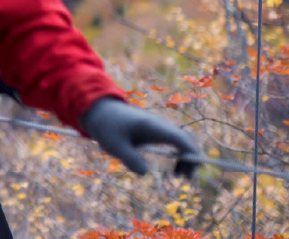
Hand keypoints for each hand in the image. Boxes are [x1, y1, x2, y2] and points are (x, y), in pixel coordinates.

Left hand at [81, 97, 201, 176]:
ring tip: (178, 176)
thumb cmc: (106, 126)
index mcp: (153, 126)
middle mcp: (160, 125)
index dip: (191, 155)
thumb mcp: (115, 145)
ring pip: (180, 141)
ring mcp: (158, 127)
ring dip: (184, 158)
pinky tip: (173, 168)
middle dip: (190, 159)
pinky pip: (172, 142)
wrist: (97, 109)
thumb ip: (130, 159)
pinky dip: (177, 154)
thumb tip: (145, 172)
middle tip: (185, 178)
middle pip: (184, 141)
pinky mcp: (153, 130)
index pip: (181, 140)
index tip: (189, 174)